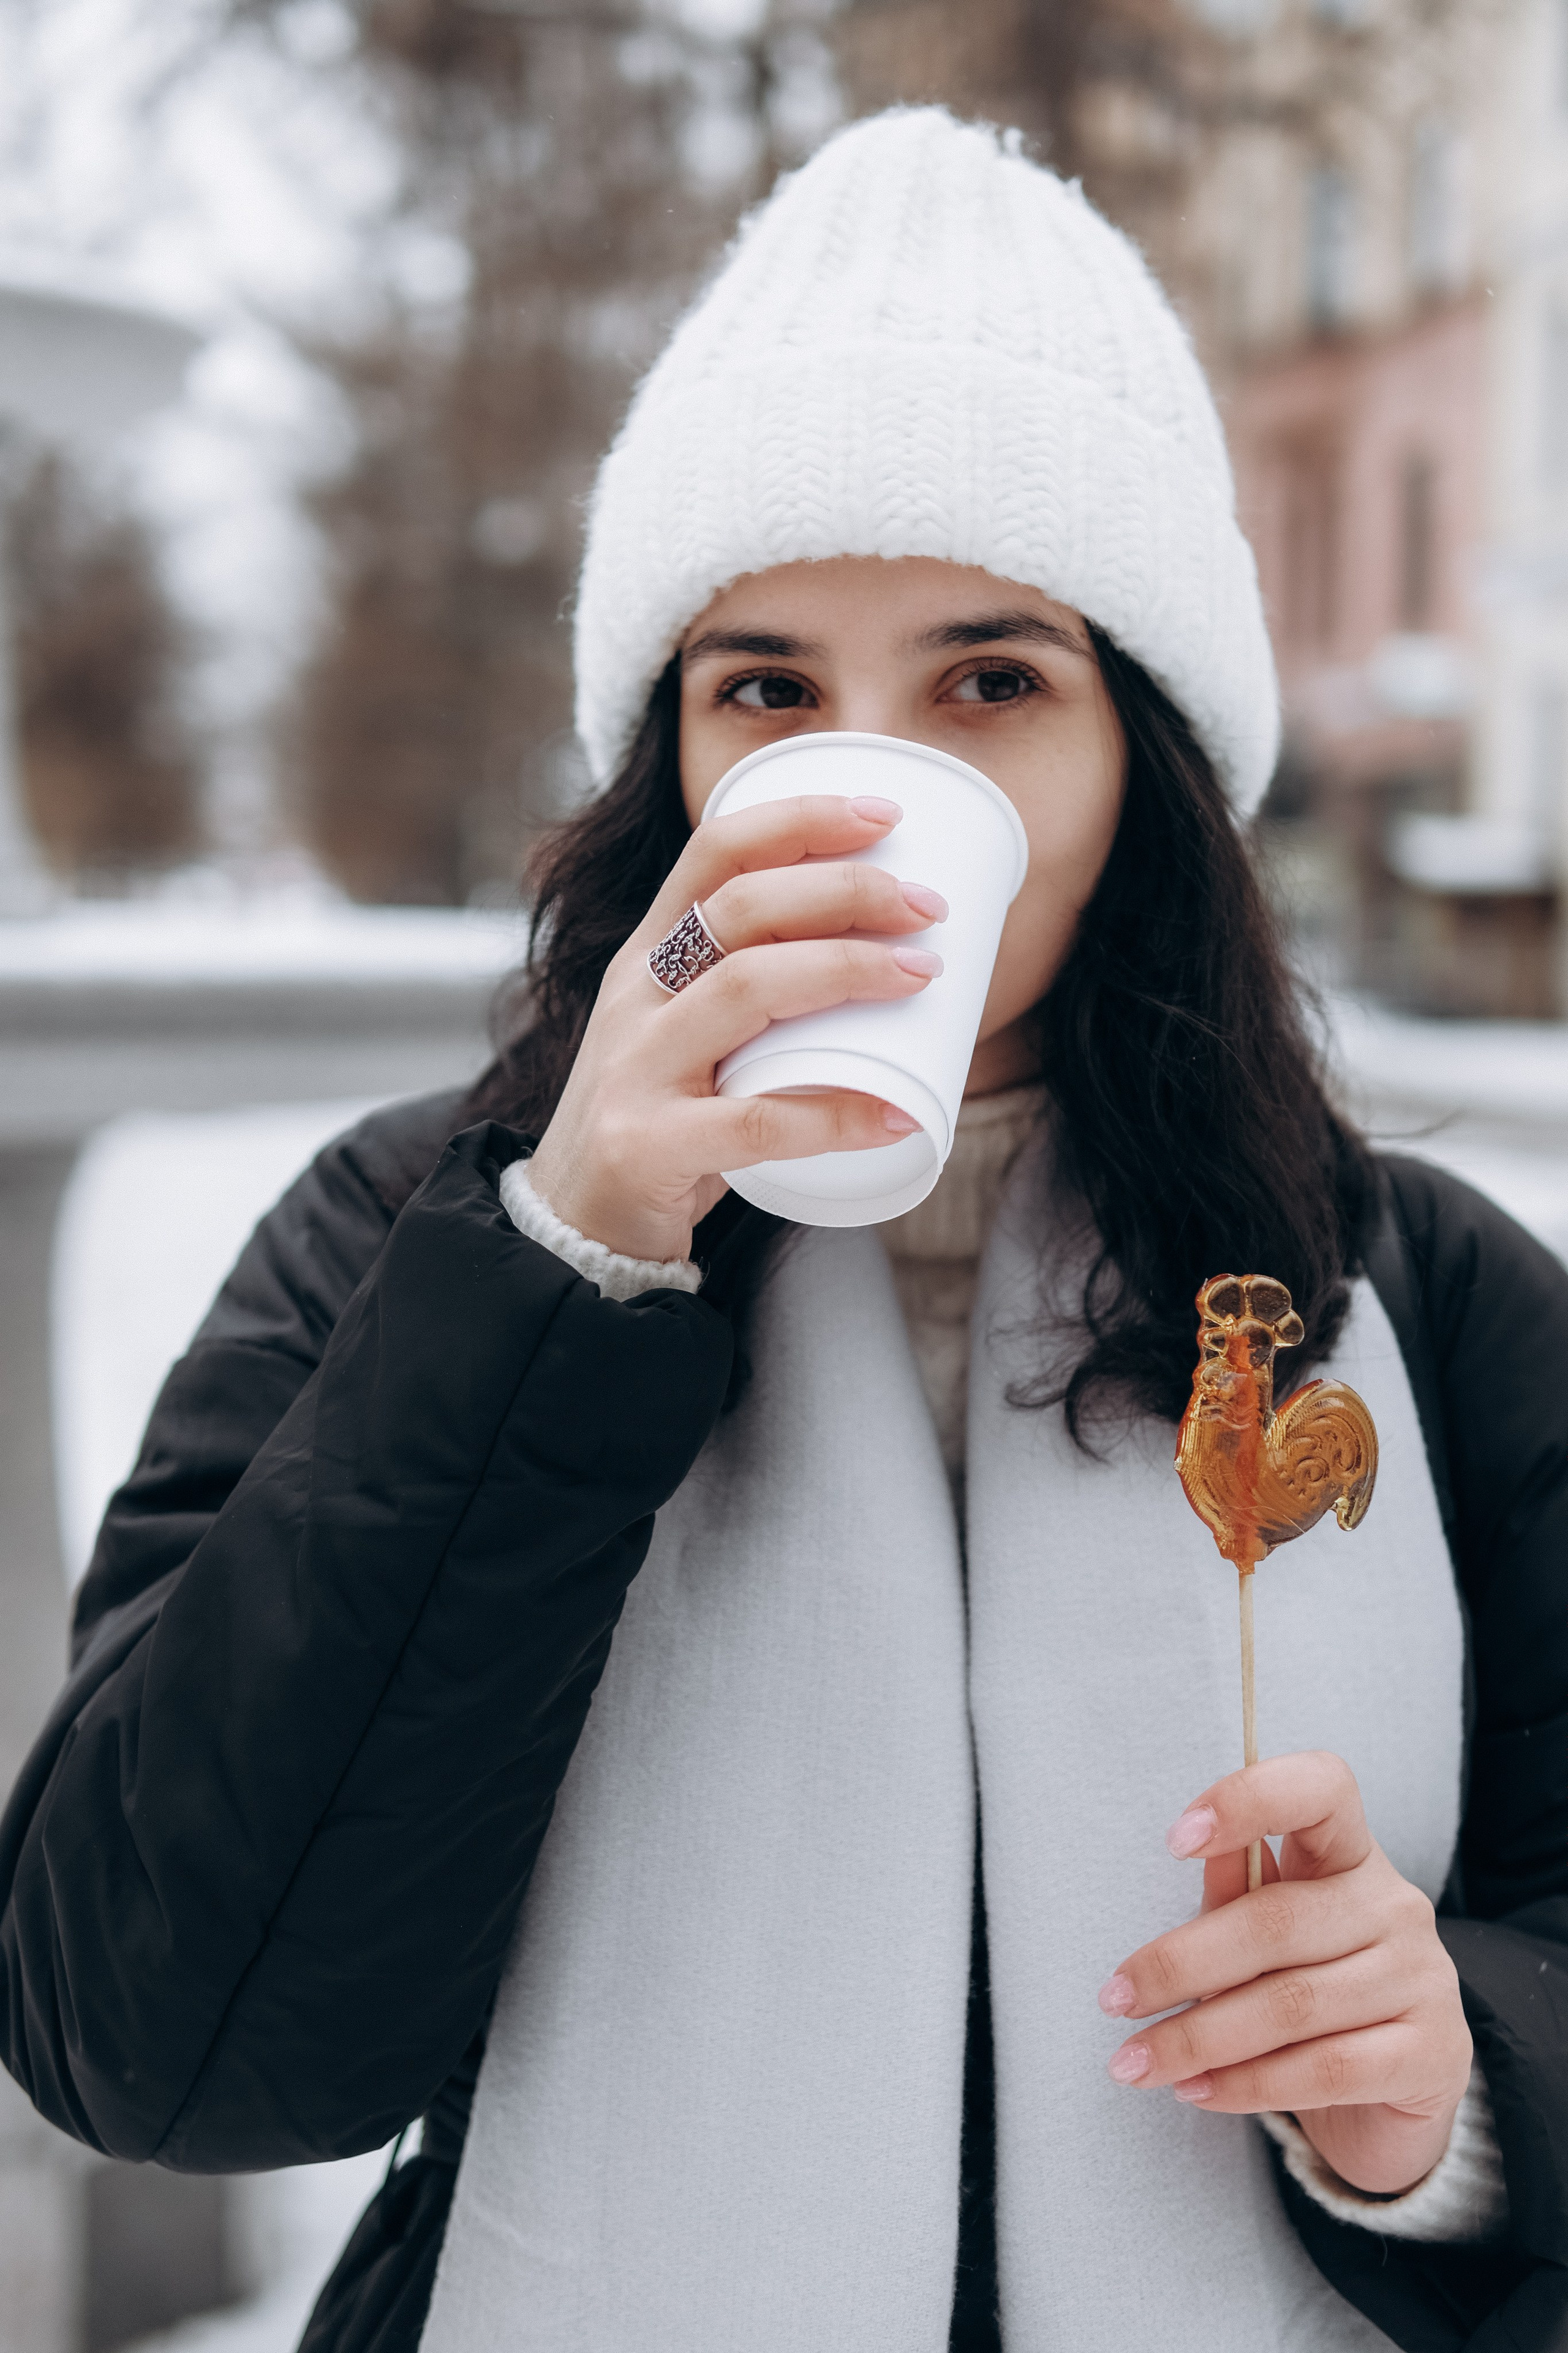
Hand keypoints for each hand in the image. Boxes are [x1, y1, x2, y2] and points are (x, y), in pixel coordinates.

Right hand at [525, 793, 945, 1263]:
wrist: (573, 1222)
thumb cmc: (660, 1118)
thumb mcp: (685, 1031)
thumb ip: (751, 987)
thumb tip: (885, 947)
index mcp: (648, 955)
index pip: (715, 852)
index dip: (801, 819)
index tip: (885, 813)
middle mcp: (635, 997)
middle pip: (741, 909)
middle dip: (843, 890)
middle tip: (926, 906)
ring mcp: (635, 1069)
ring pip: (746, 990)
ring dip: (846, 970)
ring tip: (921, 974)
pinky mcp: (647, 1145)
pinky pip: (756, 1123)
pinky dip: (835, 1117)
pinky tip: (894, 1116)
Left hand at [1098, 1752, 1471, 2195]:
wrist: (1391, 2098)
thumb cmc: (1308, 1991)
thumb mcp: (1266, 1933)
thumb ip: (1234, 1892)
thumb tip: (1198, 1849)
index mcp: (1354, 1854)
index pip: (1322, 1789)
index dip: (1249, 1798)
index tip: (1175, 1839)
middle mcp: (1396, 1905)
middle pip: (1275, 1920)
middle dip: (1180, 1965)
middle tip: (1116, 2000)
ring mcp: (1423, 1979)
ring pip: (1292, 2004)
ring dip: (1199, 2038)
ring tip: (1135, 2061)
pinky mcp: (1432, 2055)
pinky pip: (1325, 2069)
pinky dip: (1248, 2083)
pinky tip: (1198, 2091)